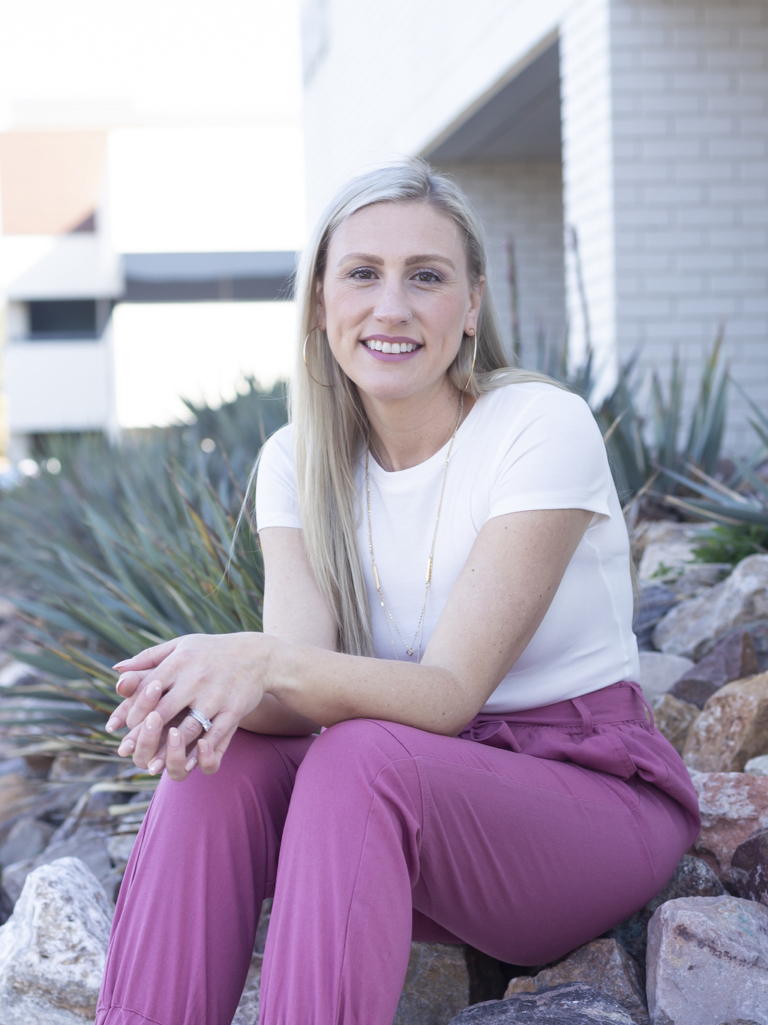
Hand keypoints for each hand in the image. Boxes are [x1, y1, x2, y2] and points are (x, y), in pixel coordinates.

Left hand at [106, 632, 271, 780]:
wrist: (259, 655)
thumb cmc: (212, 651)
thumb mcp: (181, 645)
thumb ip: (148, 657)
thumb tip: (116, 670)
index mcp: (180, 661)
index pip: (148, 689)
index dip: (133, 711)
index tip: (125, 727)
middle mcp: (196, 678)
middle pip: (163, 711)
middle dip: (145, 734)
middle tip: (132, 750)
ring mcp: (216, 695)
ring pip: (188, 728)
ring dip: (169, 749)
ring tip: (155, 764)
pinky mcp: (234, 710)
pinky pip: (215, 736)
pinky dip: (200, 752)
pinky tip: (188, 762)